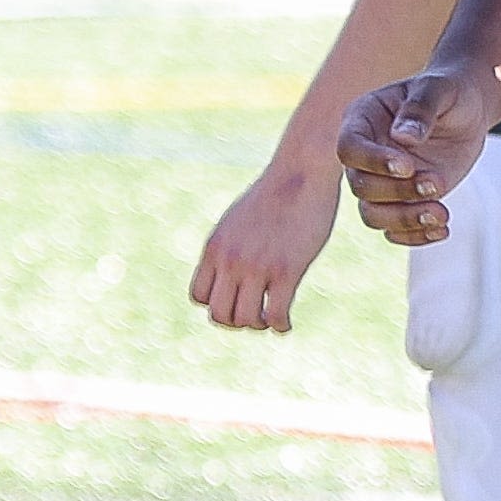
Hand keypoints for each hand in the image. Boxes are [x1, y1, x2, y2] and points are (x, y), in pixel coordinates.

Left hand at [190, 162, 340, 332]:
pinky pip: (275, 315)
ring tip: (270, 318)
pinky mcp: (286, 270)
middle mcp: (230, 260)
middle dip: (236, 321)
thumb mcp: (236, 221)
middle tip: (255, 316)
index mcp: (214, 249)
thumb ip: (228, 246)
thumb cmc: (273, 196)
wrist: (301, 173)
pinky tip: (286, 324)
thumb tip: (228, 271)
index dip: (217, 305)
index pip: (199, 297)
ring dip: (258, 325)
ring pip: (245, 320)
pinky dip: (280, 326)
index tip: (236, 300)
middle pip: (219, 314)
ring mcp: (257, 266)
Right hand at [337, 66, 499, 249]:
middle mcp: (365, 155)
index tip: (407, 166)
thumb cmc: (448, 91)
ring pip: (373, 214)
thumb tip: (403, 137)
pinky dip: (415, 236)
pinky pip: (394, 230)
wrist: (467, 109)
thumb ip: (420, 109)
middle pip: (361, 186)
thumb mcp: (438, 90)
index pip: (349, 149)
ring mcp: (382, 181)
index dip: (373, 162)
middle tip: (436, 182)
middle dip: (398, 192)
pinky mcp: (401, 200)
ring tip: (441, 214)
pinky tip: (442, 229)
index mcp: (361, 121)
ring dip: (405, 219)